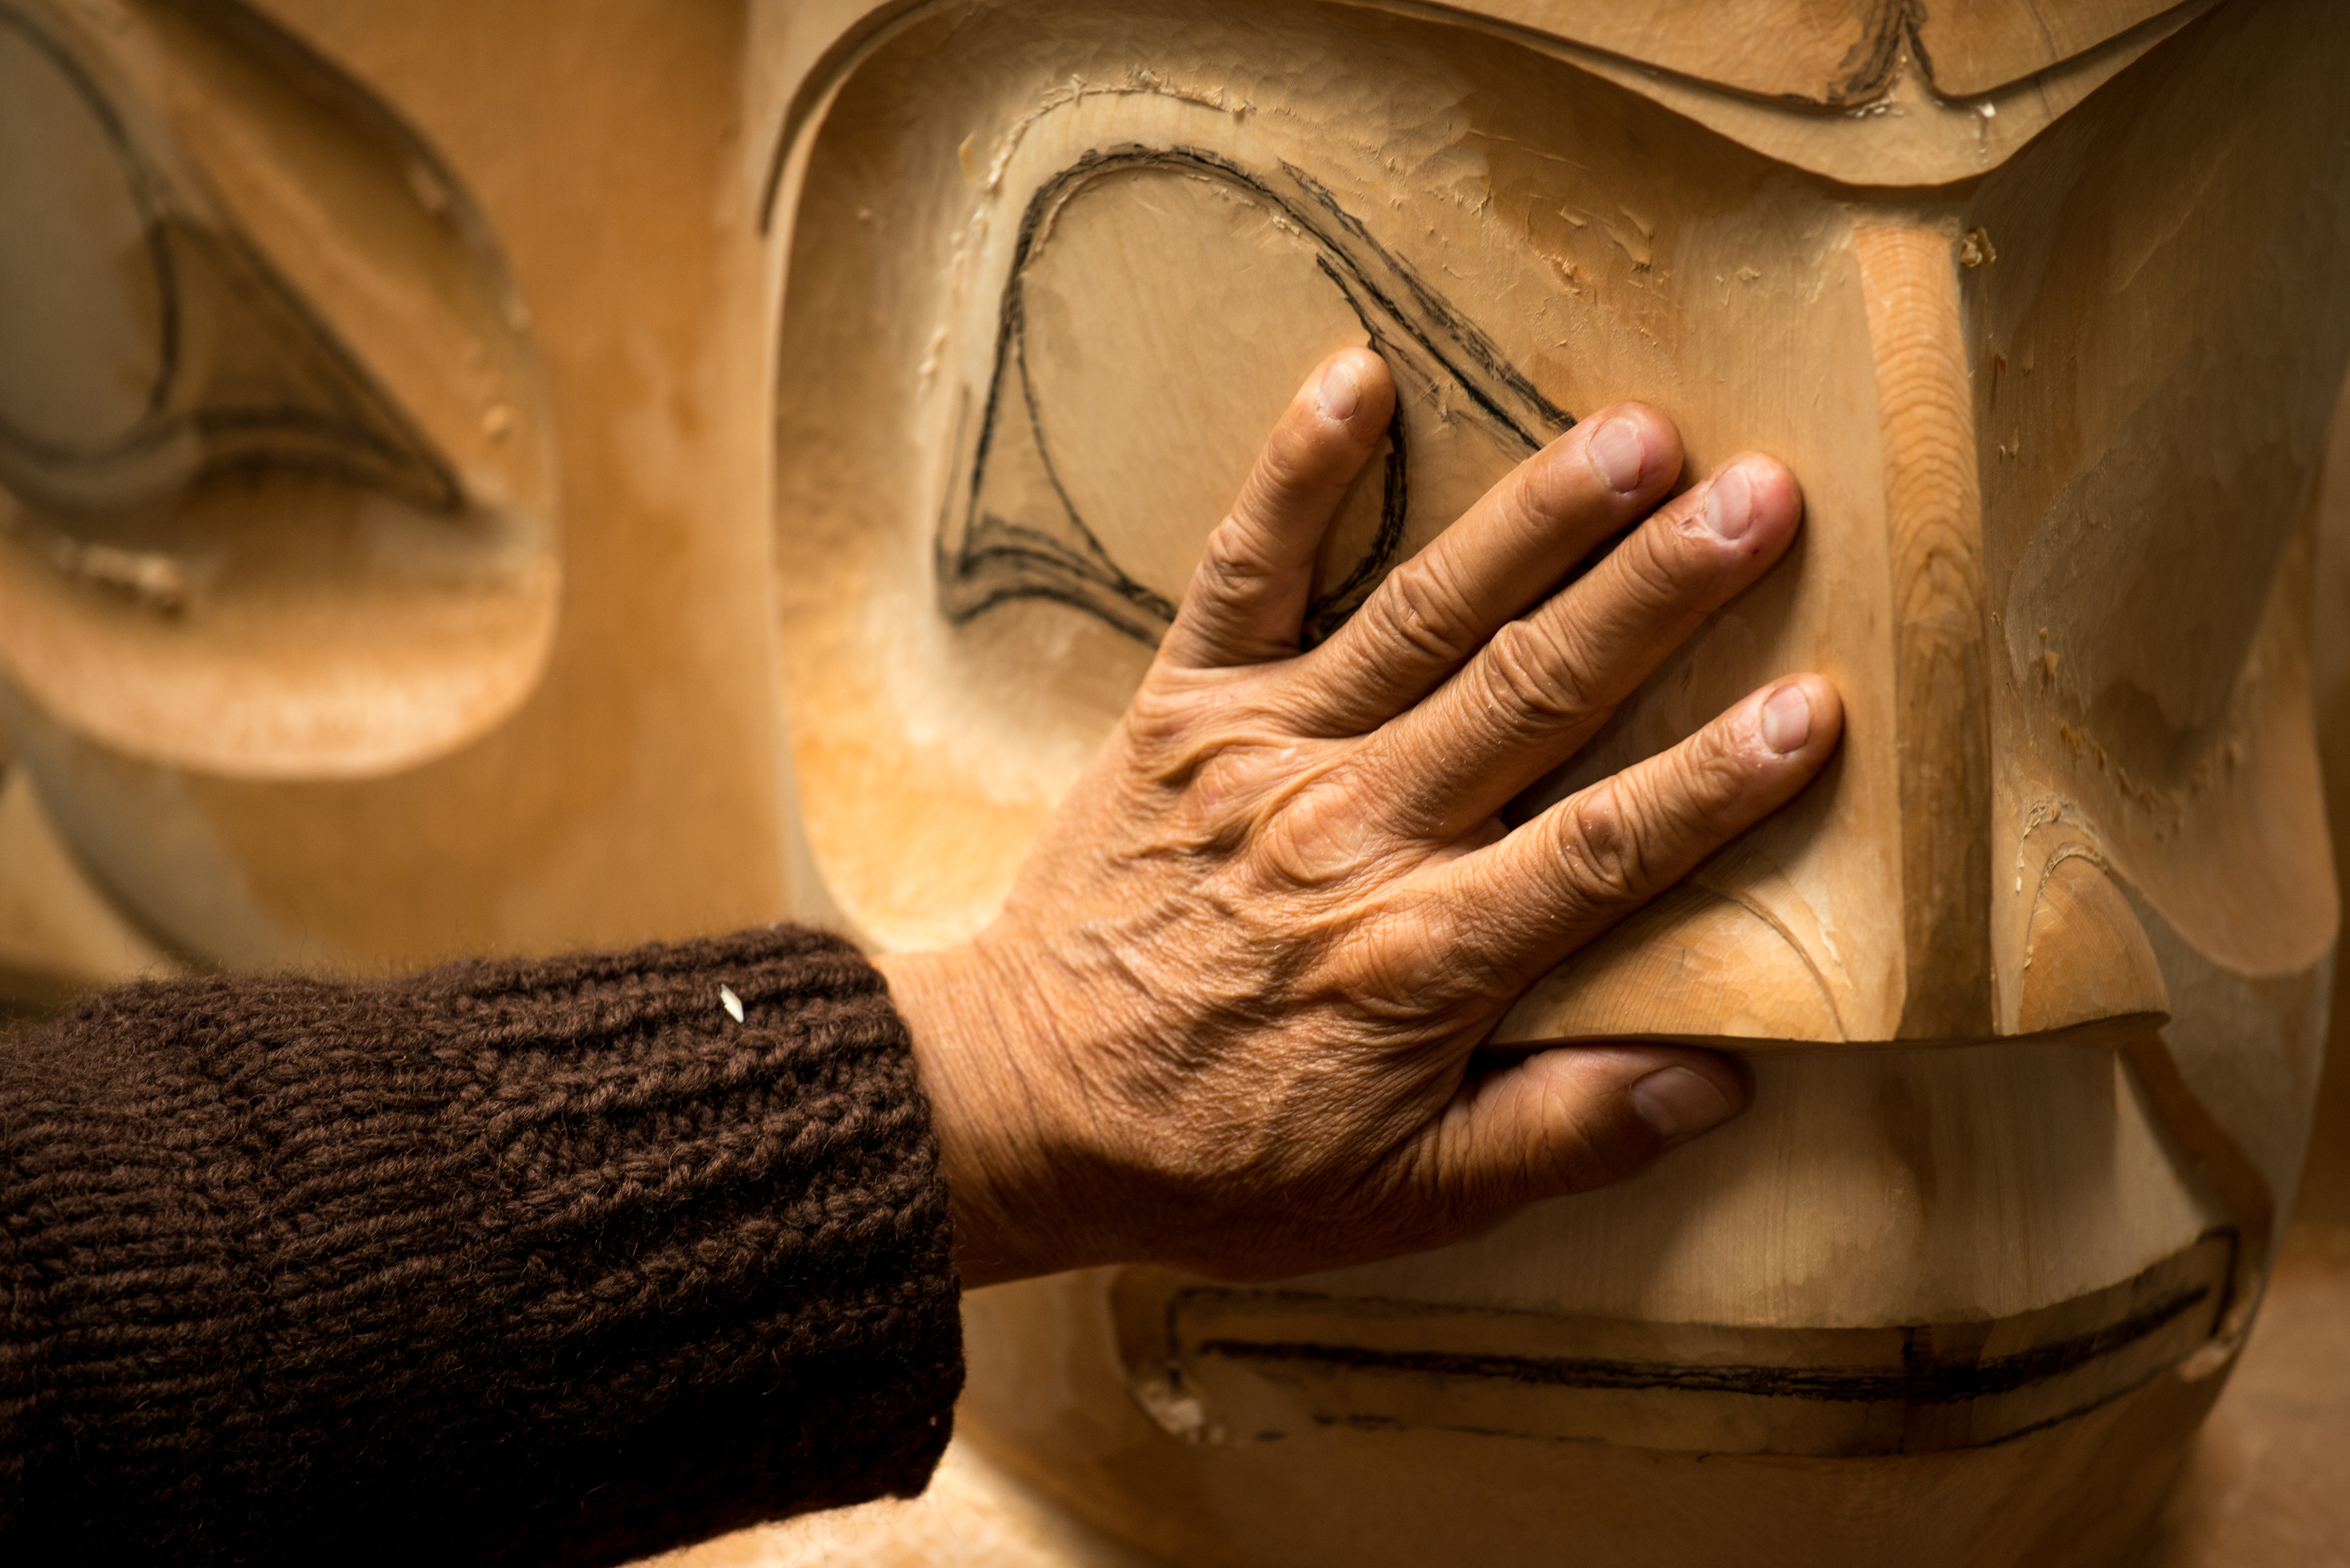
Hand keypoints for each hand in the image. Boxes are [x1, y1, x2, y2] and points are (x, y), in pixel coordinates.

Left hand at [879, 348, 1840, 1285]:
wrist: (1019, 1106)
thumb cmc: (1217, 1156)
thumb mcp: (1398, 1198)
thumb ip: (1559, 1137)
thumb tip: (1717, 1082)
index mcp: (1420, 957)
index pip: (1601, 850)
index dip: (1715, 781)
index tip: (1815, 706)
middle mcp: (1351, 832)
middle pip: (1533, 694)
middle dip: (1658, 594)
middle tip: (1767, 498)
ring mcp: (1262, 755)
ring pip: (1422, 615)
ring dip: (1534, 518)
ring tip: (1638, 431)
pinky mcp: (1181, 711)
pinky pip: (1243, 574)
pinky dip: (1295, 475)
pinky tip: (1357, 374)